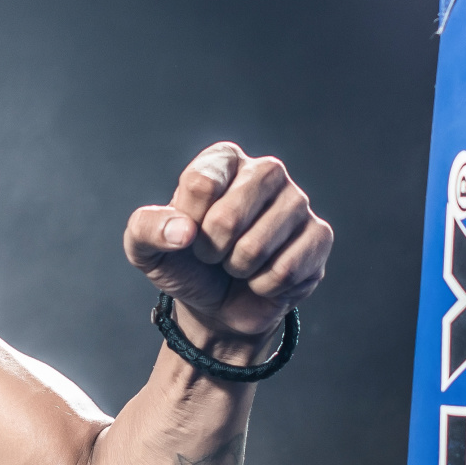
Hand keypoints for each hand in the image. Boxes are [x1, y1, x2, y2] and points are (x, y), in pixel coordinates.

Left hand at [124, 142, 331, 352]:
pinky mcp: (319, 235)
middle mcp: (266, 170)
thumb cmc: (184, 264)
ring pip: (256, 248)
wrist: (217, 304)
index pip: (201, 184)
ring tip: (239, 264)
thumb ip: (146, 229)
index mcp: (224, 160)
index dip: (187, 223)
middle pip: (228, 217)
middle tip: (214, 254)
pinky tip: (263, 278)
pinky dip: (264, 286)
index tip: (188, 233)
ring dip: (239, 270)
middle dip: (212, 250)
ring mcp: (298, 201)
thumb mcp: (146, 248)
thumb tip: (183, 232)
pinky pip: (285, 271)